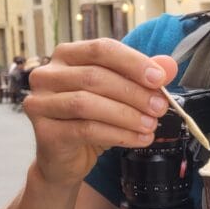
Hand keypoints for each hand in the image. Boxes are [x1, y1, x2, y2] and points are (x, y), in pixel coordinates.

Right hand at [22, 39, 177, 186]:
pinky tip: (138, 138)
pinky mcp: (45, 132)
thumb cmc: (89, 120)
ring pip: (88, 104)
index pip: (102, 49)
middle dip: (134, 92)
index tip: (159, 78)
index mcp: (66, 55)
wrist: (65, 159)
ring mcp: (41, 103)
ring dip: (126, 114)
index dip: (133, 62)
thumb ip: (140, 77)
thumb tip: (168, 66)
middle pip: (95, 76)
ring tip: (151, 125)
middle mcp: (48, 75)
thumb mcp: (118, 95)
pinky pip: (86, 129)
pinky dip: (118, 134)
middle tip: (160, 106)